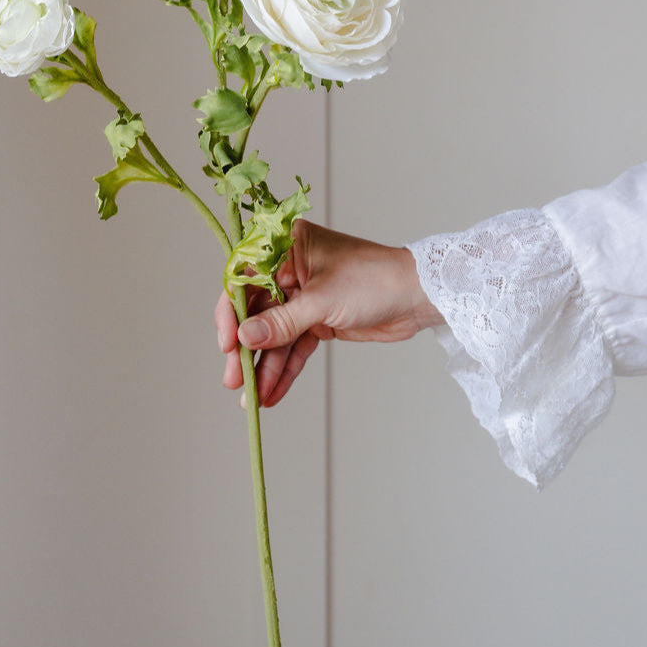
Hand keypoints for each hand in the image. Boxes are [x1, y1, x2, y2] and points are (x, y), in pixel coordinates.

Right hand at [215, 219, 443, 405]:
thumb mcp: (322, 301)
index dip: (231, 313)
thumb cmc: (374, 279)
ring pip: (275, 335)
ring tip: (253, 400)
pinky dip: (285, 370)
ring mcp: (304, 297)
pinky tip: (272, 393)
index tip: (228, 344)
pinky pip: (294, 347)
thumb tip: (244, 338)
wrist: (418, 296)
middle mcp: (290, 270)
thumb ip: (281, 322)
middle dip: (246, 350)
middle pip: (256, 313)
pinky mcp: (318, 320)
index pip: (244, 279)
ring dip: (264, 367)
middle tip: (234, 381)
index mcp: (286, 246)